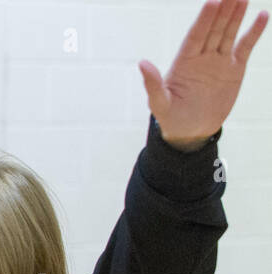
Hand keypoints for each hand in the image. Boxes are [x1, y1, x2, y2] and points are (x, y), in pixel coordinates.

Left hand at [140, 0, 266, 148]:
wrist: (191, 132)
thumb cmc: (171, 118)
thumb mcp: (160, 104)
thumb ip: (153, 84)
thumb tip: (142, 63)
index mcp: (183, 62)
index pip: (195, 35)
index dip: (204, 19)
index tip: (212, 2)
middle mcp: (201, 57)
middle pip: (213, 29)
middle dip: (222, 10)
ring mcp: (218, 61)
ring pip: (228, 33)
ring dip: (236, 15)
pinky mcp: (234, 69)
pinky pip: (245, 47)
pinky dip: (253, 32)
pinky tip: (262, 15)